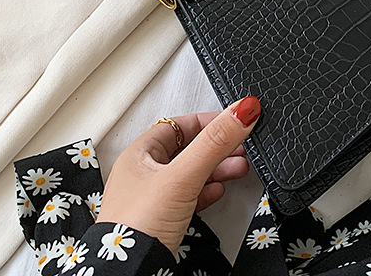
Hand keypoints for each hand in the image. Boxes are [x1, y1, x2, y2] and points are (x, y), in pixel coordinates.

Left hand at [96, 96, 260, 254]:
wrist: (129, 275)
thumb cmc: (138, 227)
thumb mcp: (183, 176)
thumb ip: (214, 142)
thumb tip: (241, 110)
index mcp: (139, 155)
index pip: (177, 125)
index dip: (207, 120)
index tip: (232, 121)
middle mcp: (143, 174)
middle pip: (188, 149)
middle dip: (218, 147)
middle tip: (241, 146)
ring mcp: (152, 199)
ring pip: (191, 174)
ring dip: (217, 169)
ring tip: (239, 168)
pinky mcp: (161, 222)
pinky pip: (189, 197)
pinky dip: (208, 191)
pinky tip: (219, 191)